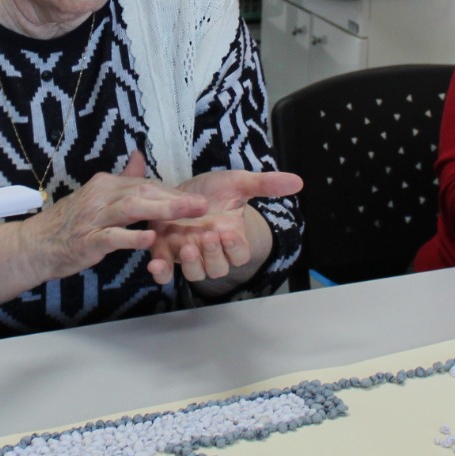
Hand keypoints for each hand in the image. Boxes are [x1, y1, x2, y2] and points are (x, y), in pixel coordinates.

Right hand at [7, 157, 207, 289]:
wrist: (36, 244)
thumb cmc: (69, 222)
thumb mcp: (96, 196)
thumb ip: (121, 178)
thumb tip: (139, 156)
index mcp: (106, 185)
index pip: (146, 184)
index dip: (173, 193)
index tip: (196, 200)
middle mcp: (101, 196)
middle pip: (143, 192)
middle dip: (175, 198)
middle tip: (202, 204)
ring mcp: (94, 218)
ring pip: (131, 209)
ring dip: (161, 210)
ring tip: (186, 214)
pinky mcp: (88, 240)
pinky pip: (113, 237)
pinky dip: (131, 237)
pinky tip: (150, 239)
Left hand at [139, 153, 303, 286]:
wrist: (180, 190)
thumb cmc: (213, 191)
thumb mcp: (237, 183)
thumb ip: (265, 184)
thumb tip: (298, 181)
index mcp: (231, 238)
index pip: (240, 254)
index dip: (235, 248)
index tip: (229, 233)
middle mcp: (210, 251)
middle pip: (218, 268)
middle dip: (213, 254)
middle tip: (207, 235)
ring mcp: (188, 254)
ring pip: (195, 273)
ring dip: (192, 264)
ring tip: (187, 246)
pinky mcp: (165, 253)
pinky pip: (165, 273)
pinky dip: (161, 273)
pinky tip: (156, 265)